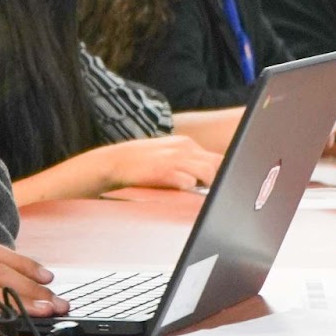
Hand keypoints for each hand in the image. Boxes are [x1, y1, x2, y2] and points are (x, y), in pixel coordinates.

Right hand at [98, 136, 223, 193]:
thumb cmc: (141, 162)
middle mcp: (184, 148)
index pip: (217, 157)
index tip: (221, 185)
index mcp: (186, 143)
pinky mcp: (164, 171)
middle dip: (216, 180)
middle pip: (217, 164)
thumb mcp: (167, 154)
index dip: (221, 173)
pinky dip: (187, 188)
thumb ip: (186, 161)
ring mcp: (175, 159)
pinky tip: (178, 189)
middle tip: (207, 192)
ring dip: (204, 185)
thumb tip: (206, 176)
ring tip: (193, 192)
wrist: (114, 162)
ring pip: (207, 172)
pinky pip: (188, 181)